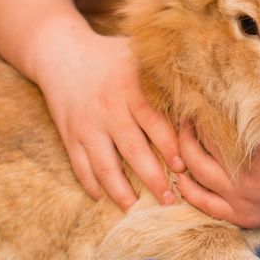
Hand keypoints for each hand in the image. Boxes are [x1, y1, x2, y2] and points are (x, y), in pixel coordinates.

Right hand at [34, 28, 183, 209]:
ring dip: (120, 191)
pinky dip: (91, 184)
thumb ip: (161, 66)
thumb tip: (198, 73)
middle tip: (169, 199)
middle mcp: (108, 109)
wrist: (61, 52)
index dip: (169, 146)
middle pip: (132, 150)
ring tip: (134, 207)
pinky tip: (102, 197)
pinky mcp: (69, 134)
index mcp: (129, 89)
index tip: (183, 167)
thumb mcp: (136, 51)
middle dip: (152, 178)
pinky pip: (80, 165)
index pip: (153, 121)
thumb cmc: (108, 52)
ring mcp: (87, 125)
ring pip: (104, 165)